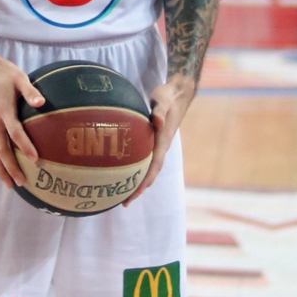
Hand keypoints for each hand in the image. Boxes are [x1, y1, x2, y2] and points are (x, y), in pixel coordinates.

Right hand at [0, 51, 44, 189]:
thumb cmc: (2, 71)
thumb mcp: (19, 77)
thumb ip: (31, 91)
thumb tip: (43, 103)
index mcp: (3, 108)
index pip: (14, 132)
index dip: (24, 146)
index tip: (35, 160)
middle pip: (0, 148)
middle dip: (10, 167)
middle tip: (21, 182)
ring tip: (9, 183)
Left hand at [127, 73, 196, 203]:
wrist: (176, 94)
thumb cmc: (168, 97)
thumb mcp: (163, 100)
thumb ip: (159, 110)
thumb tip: (156, 120)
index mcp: (162, 142)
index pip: (154, 167)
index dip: (144, 182)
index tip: (134, 194)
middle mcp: (160, 147)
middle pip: (150, 173)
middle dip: (138, 189)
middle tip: (123, 203)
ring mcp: (156, 145)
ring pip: (146, 168)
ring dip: (136, 182)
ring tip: (121, 194)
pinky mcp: (151, 141)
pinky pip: (142, 159)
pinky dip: (133, 169)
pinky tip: (120, 171)